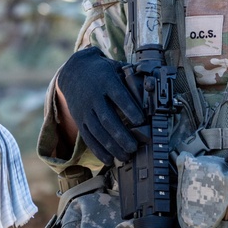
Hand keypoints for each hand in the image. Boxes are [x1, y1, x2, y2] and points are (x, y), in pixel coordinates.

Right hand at [56, 46, 144, 165]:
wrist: (74, 72)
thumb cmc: (102, 71)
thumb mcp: (115, 68)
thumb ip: (132, 78)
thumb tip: (153, 87)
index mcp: (106, 81)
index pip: (118, 95)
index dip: (129, 108)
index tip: (141, 121)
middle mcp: (93, 95)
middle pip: (107, 118)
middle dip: (121, 135)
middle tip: (134, 147)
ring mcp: (84, 109)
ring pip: (97, 130)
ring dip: (111, 146)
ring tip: (125, 156)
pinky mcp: (79, 119)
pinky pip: (87, 137)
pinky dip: (98, 150)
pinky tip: (108, 159)